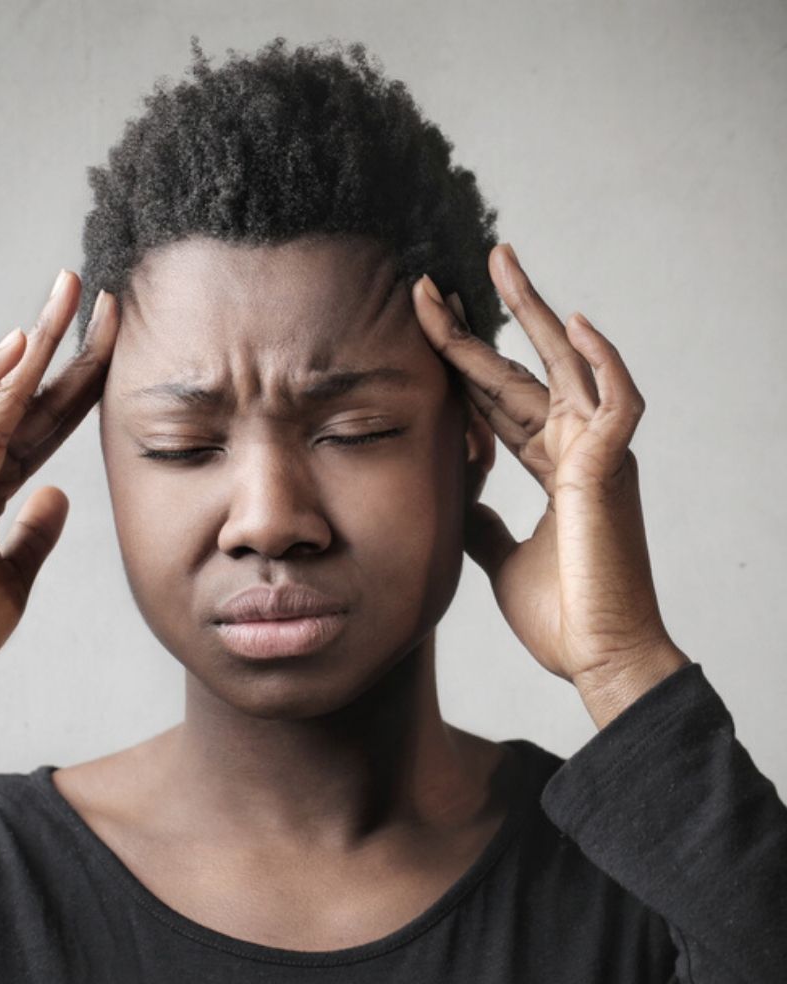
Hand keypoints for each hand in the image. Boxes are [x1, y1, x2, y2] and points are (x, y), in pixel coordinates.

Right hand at [0, 270, 117, 711]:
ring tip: (67, 292)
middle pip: (28, 395)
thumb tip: (60, 495)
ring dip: (34, 341)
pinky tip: (15, 346)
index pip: (46, 424)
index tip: (112, 342)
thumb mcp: (13, 579)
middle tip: (94, 290)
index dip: (80, 383)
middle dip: (63, 342)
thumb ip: (35, 533)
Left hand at [414, 244, 688, 728]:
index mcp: (551, 466)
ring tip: (500, 264)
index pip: (496, 400)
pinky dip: (601, 362)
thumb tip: (457, 497)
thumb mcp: (498, 556)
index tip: (425, 328)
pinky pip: (616, 402)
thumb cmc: (562, 614)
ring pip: (565, 368)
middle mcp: (575, 449)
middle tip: (442, 280)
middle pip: (522, 370)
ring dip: (534, 315)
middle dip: (483, 323)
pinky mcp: (613, 471)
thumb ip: (481, 520)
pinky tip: (573, 324)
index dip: (461, 364)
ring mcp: (598, 455)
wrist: (597, 660)